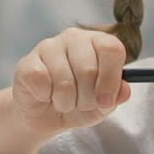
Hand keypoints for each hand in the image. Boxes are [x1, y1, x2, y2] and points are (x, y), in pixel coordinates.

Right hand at [12, 27, 132, 135]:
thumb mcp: (103, 105)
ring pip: (65, 81)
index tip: (106, 101)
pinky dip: (46, 97)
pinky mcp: (28, 62)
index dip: (111, 79)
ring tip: (64, 102)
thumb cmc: (79, 103)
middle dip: (87, 98)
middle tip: (81, 105)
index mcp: (98, 42)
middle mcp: (74, 38)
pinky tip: (46, 95)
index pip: (112, 49)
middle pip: (89, 69)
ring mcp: (49, 46)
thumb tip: (125, 91)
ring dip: (67, 102)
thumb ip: (116, 96)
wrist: (46, 116)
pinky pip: (42, 83)